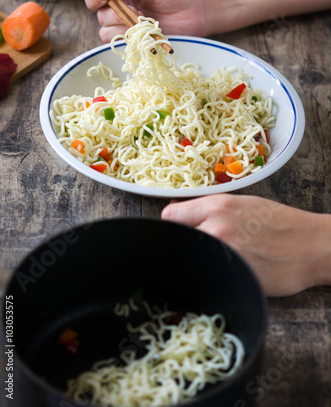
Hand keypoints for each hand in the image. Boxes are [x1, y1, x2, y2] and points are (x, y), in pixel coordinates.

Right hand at [85, 0, 207, 42]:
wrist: (200, 8)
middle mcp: (121, 12)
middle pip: (101, 18)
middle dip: (115, 14)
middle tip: (137, 10)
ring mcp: (130, 30)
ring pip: (109, 35)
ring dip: (124, 29)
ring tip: (144, 22)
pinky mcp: (141, 45)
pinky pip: (126, 48)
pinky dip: (133, 42)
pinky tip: (148, 35)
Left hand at [161, 194, 330, 296]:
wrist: (312, 246)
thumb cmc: (281, 223)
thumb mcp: (244, 204)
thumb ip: (211, 209)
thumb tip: (183, 216)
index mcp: (217, 206)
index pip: (170, 215)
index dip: (173, 224)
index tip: (179, 230)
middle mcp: (215, 228)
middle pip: (177, 239)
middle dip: (186, 242)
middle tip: (203, 246)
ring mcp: (223, 255)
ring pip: (191, 259)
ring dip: (199, 259)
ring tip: (220, 258)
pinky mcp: (232, 277)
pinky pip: (208, 276)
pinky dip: (213, 274)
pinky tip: (229, 270)